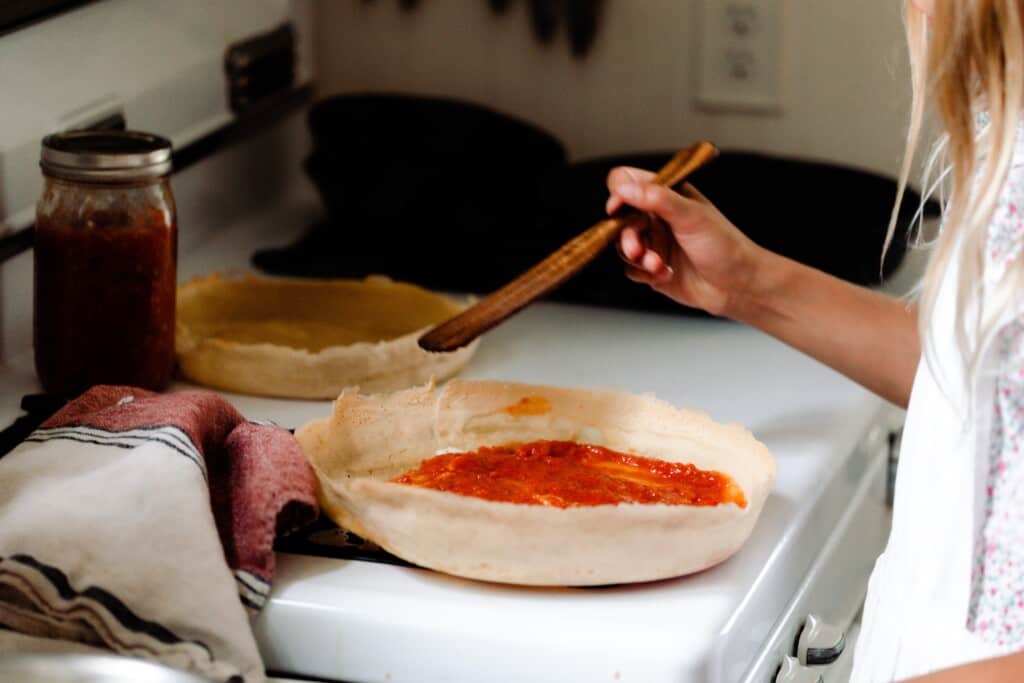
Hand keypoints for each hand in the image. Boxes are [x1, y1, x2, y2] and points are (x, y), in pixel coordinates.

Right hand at [606, 167, 764, 317]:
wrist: (738, 285)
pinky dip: (644, 274)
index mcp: (667, 196)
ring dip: (637, 258)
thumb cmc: (725, 245)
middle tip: (638, 250)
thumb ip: (657, 198)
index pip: (628, 184)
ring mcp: (655, 243)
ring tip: (657, 265)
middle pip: (621, 220)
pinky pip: (632, 270)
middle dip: (627, 237)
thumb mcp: (691, 216)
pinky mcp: (653, 268)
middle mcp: (658, 217)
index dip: (619, 195)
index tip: (617, 210)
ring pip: (624, 247)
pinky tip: (664, 275)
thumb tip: (625, 187)